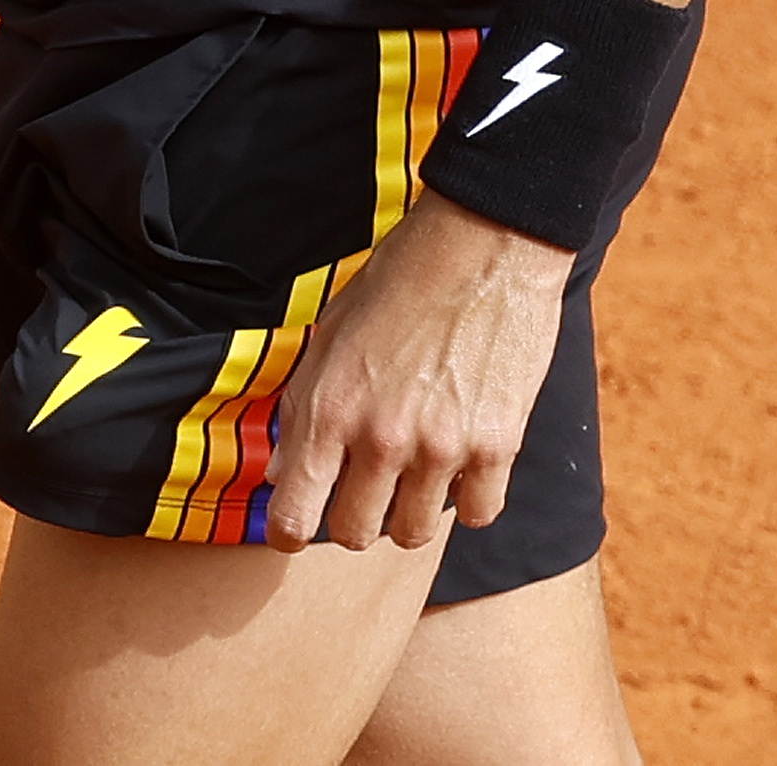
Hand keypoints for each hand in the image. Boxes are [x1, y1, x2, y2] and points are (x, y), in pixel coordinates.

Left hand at [258, 200, 574, 550]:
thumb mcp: (330, 335)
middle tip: (365, 485)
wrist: (484, 242)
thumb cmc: (402, 279)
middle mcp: (382, 438)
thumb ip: (300, 408)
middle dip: (354, 517)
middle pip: (354, 535)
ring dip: (410, 511)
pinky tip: (461, 463)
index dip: (290, 530)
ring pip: (413, 534)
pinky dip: (468, 498)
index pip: (294, 518)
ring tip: (415, 471)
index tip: (301, 521)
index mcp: (330, 409)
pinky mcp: (496, 445)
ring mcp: (442, 447)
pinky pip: (477, 514)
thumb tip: (280, 471)